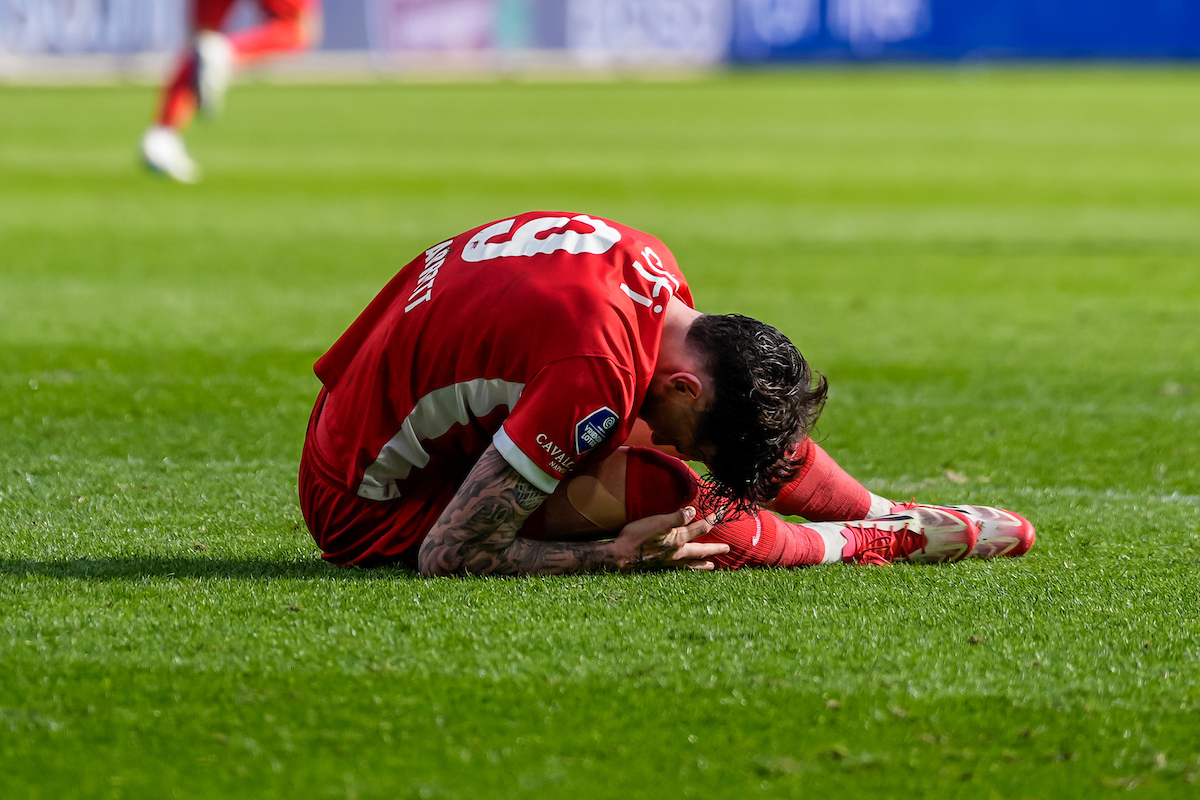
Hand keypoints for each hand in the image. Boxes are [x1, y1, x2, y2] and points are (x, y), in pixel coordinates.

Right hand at [614, 506, 728, 571]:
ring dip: (703, 563)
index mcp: (677, 539)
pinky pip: (681, 569)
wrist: (620, 556)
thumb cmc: (636, 537)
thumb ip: (675, 517)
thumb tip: (693, 511)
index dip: (713, 519)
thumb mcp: (656, 522)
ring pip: (692, 563)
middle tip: (727, 549)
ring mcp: (670, 561)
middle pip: (701, 550)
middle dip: (715, 548)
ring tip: (712, 566)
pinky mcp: (661, 566)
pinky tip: (687, 569)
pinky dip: (689, 569)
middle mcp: (677, 552)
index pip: (701, 528)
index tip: (722, 512)